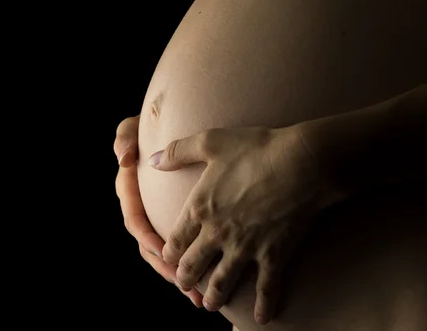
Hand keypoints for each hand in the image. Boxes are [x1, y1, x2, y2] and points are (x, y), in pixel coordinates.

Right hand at [114, 115, 202, 306]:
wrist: (175, 123)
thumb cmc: (152, 128)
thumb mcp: (136, 126)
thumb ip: (125, 135)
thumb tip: (123, 158)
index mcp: (131, 192)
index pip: (135, 220)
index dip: (147, 238)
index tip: (163, 251)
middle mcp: (143, 209)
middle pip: (149, 248)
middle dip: (166, 268)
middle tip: (184, 284)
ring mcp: (158, 218)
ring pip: (164, 255)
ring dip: (180, 276)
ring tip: (198, 295)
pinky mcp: (177, 223)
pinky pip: (182, 249)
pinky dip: (194, 266)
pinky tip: (210, 281)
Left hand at [149, 126, 338, 323]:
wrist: (302, 163)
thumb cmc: (257, 149)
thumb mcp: (211, 142)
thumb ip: (178, 151)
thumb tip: (153, 160)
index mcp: (200, 208)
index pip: (175, 240)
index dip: (168, 253)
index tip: (168, 259)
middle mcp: (217, 234)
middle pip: (193, 265)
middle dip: (185, 279)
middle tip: (184, 286)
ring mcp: (245, 248)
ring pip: (222, 282)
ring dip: (214, 297)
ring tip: (209, 307)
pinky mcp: (273, 255)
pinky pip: (265, 288)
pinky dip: (263, 305)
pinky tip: (260, 319)